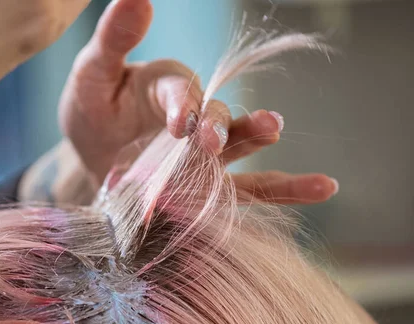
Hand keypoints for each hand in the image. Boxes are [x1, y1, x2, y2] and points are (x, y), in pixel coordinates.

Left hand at [59, 0, 337, 204]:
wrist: (93, 155)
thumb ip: (114, 40)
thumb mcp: (92, 73)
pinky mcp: (210, 186)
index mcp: (167, 86)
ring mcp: (205, 154)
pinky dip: (285, 190)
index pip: (180, 91)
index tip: (178, 124)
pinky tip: (323, 186)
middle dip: (220, 127)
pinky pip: (250, 189)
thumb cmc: (93, 108)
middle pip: (217, 117)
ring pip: (239, 148)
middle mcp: (195, 116)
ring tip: (276, 131)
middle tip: (216, 141)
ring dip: (257, 141)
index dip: (182, 105)